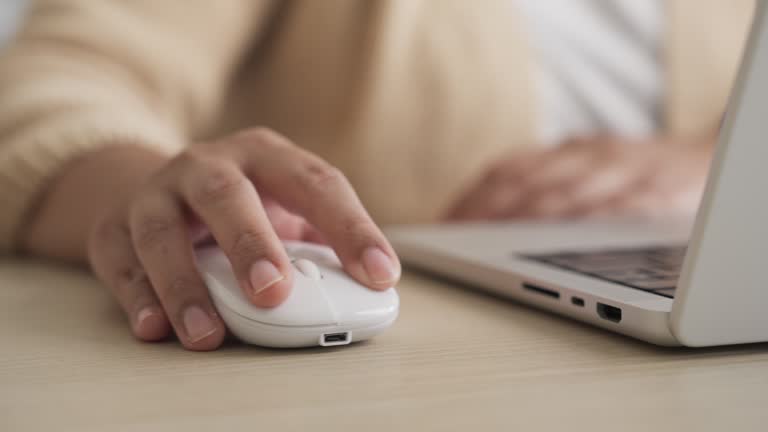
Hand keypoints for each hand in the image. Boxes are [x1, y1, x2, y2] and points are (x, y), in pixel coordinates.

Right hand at [26, 128, 399, 350]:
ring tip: (208, 333)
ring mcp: (156, 193)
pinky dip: (137, 297)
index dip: (350, 228)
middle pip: (227, 195)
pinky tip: (156, 327)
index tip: (380, 275)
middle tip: (273, 292)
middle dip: (250, 243)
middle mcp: (208, 166)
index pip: (315, 183)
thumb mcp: (283, 208)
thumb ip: (318, 243)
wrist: (157, 190)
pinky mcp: (113, 227)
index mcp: (265, 157)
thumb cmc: (241, 207)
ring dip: (185, 283)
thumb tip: (367, 289)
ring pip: (162, 231)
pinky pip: (121, 262)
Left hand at [447, 135, 714, 220]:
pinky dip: (579, 227)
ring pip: (564, 196)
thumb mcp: (594, 164)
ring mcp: (624, 174)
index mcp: (572, 150)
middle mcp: (591, 156)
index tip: (445, 223)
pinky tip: (555, 246)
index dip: (474, 196)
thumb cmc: (645, 171)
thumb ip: (552, 178)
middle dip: (486, 211)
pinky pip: (614, 211)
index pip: (510, 169)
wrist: (713, 165)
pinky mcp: (658, 197)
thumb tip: (492, 201)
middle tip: (455, 238)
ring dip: (521, 221)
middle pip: (527, 182)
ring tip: (488, 245)